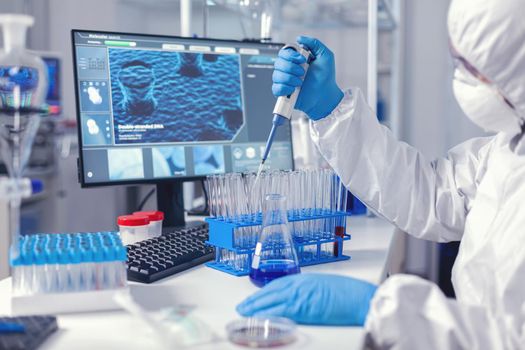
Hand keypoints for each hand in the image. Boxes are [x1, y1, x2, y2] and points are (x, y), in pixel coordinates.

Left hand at [236, 273, 376, 325]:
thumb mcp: (323, 285)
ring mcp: (301, 296)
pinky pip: (281, 313)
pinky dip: (268, 316)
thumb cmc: (348, 292)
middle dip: (254, 300)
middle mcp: (299, 285)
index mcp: (304, 279)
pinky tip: (260, 320)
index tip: (253, 298)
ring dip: (256, 308)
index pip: (277, 285)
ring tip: (244, 314)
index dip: (263, 292)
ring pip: (272, 302)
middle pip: (270, 293)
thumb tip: (297, 298)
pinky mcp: (304, 309)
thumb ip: (307, 290)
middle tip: (242, 307)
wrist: (360, 298)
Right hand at [272, 36, 343, 120]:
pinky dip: (284, 88)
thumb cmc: (326, 78)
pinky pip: (276, 88)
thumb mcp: (325, 56)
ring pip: (276, 75)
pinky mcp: (283, 92)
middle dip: (291, 67)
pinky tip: (294, 89)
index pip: (283, 52)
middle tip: (303, 72)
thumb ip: (314, 43)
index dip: (290, 55)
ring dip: (289, 78)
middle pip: (278, 63)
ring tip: (300, 83)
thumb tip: (299, 38)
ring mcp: (285, 81)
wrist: (325, 96)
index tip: (302, 59)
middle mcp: (289, 69)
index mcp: (296, 60)